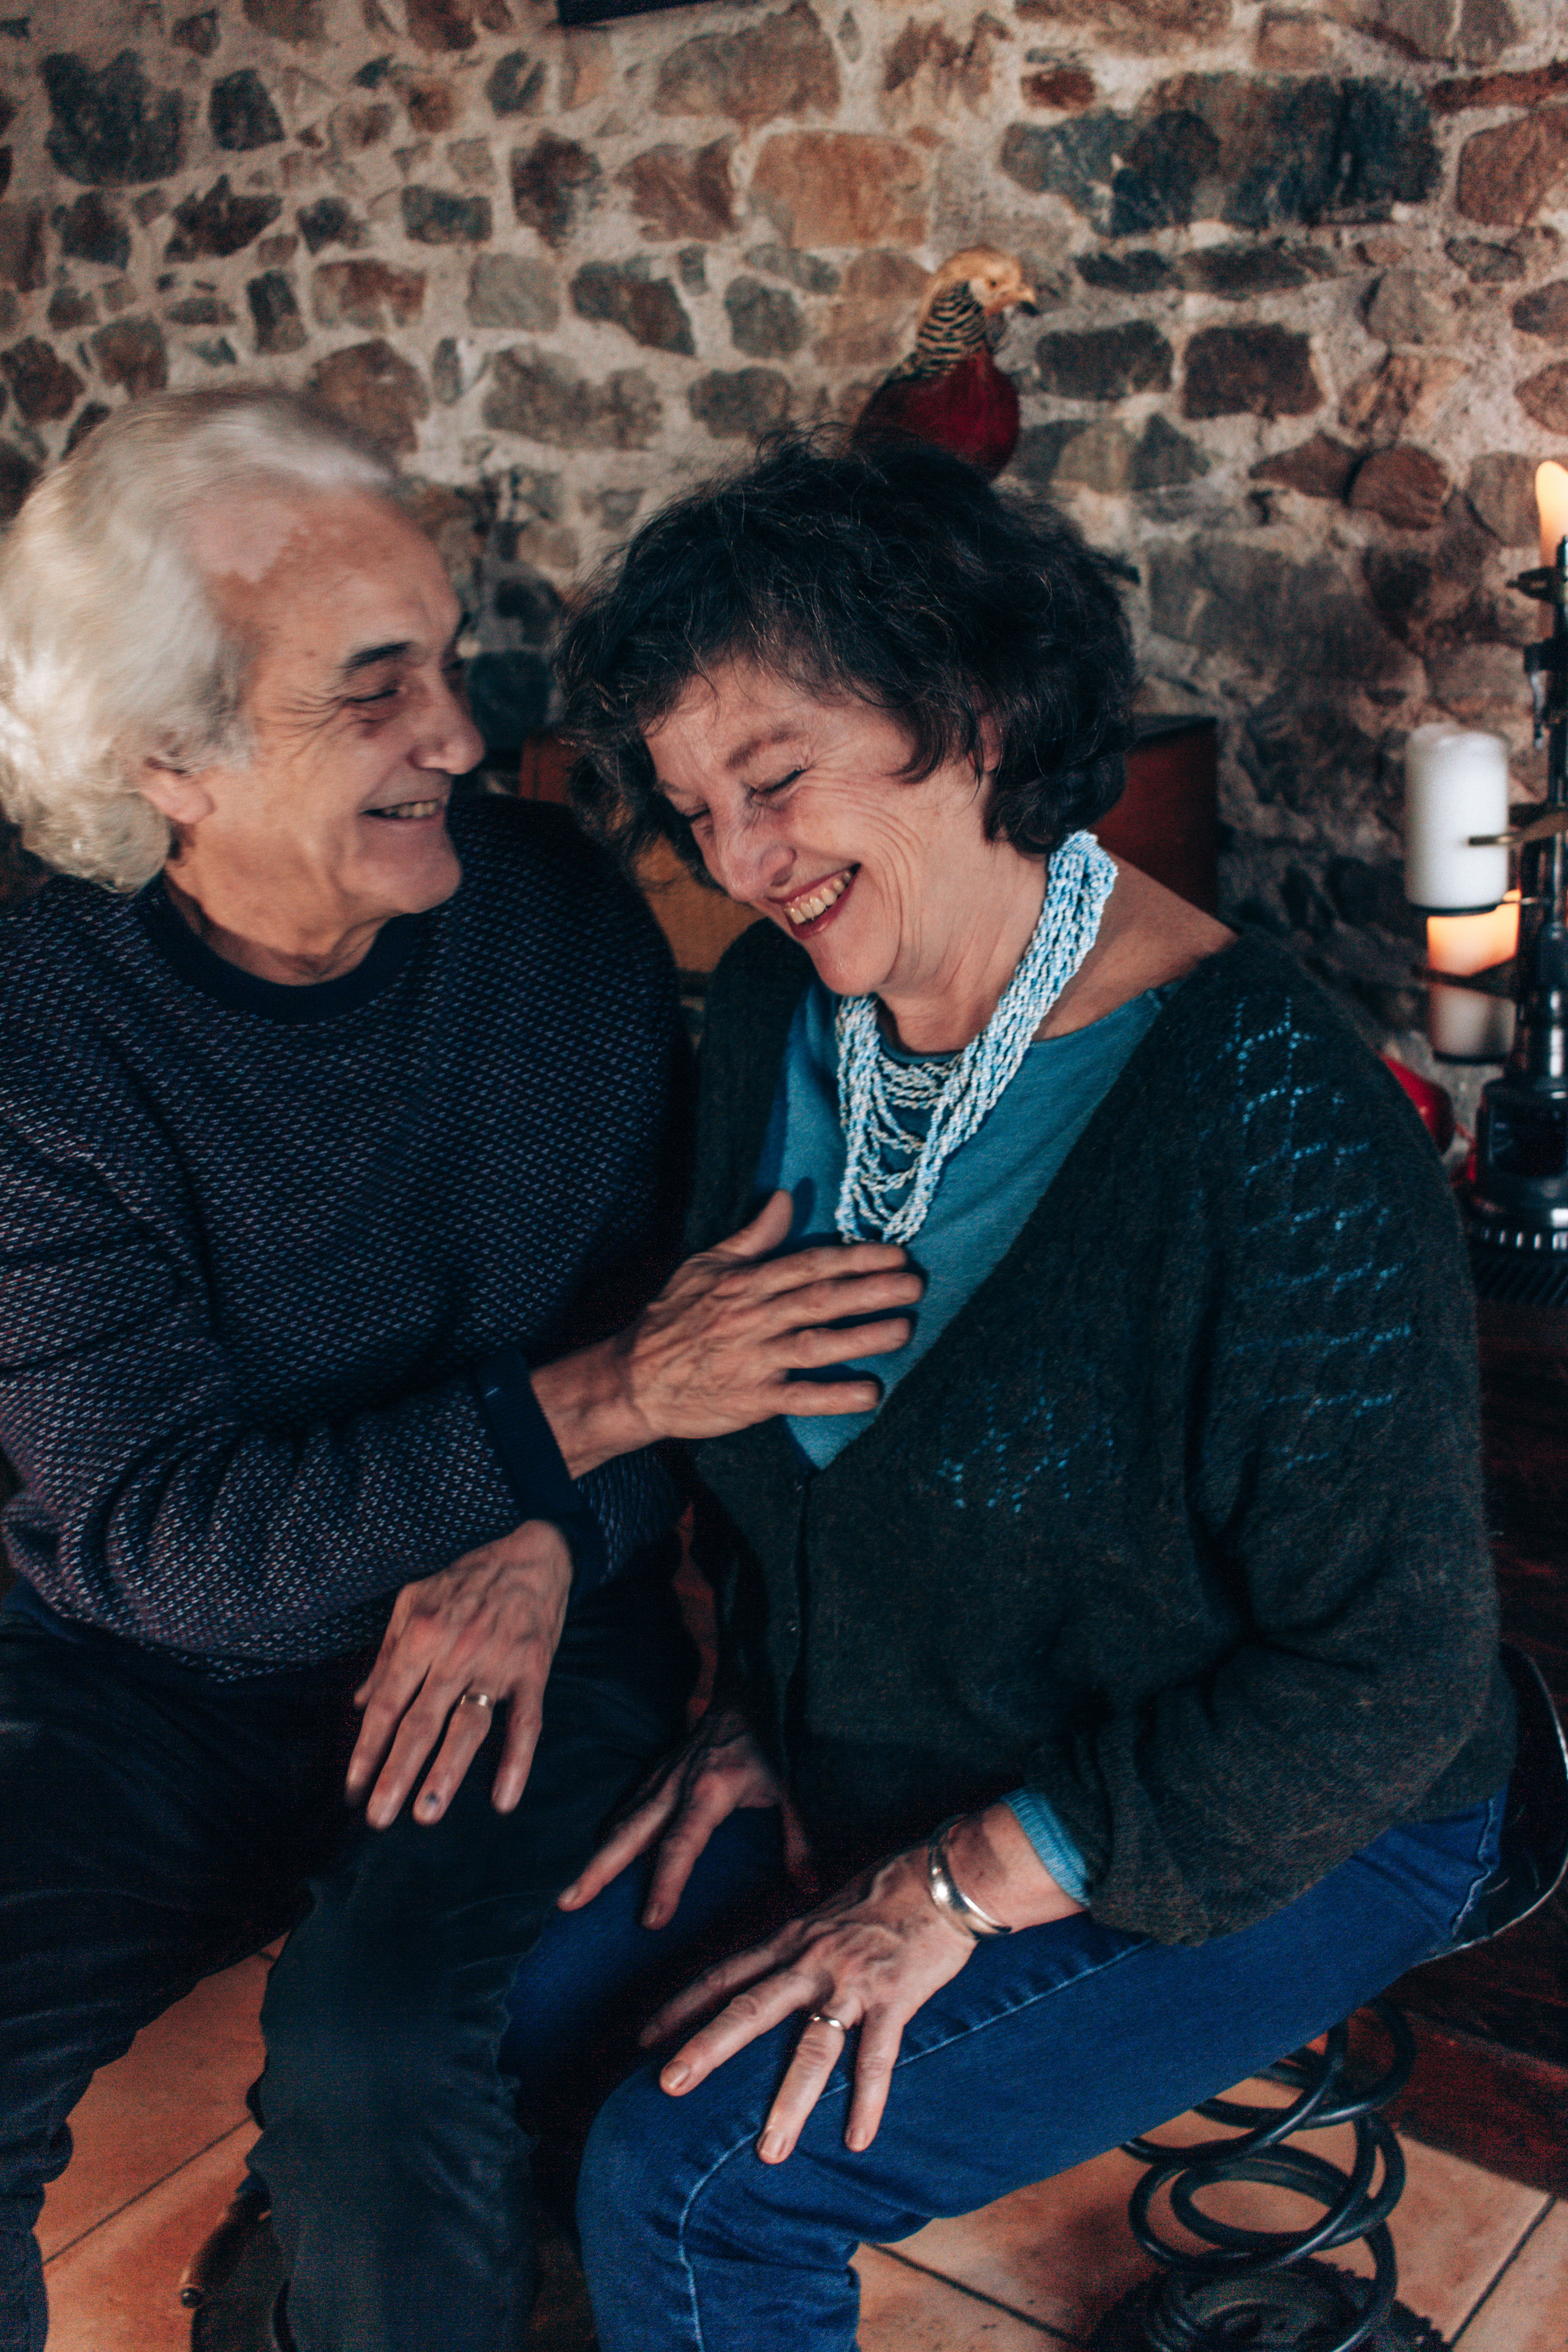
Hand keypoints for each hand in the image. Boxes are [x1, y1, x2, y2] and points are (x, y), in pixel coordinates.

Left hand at [345, 1519, 571, 1829]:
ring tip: (425, 1814)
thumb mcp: (414, 1602)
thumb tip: (361, 1704)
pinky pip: (525, 1722)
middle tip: (377, 1818)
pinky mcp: (533, 1671)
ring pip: (467, 1727)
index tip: (353, 1788)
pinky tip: (503, 1798)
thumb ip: (387, 1655)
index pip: (387, 1703)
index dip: (367, 1749)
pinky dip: (515, 1760)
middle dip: (395, 1774)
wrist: (532, 1555)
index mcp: (421, 1635)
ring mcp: (496, 1663)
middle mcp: (455, 1652)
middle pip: (420, 1723)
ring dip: (445, 1773)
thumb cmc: (467, 1580)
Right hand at [558, 1705, 814, 1928]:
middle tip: (567, 1903)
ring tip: (570, 1892)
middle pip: (630, 1834)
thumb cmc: (772, 1739)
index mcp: (709, 1792)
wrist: (749, 1688)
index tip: (651, 1921)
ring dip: (596, 1855)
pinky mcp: (658, 1771)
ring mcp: (662, 1777)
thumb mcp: (794, 1785)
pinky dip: (610, 1830)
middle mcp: (676, 1787)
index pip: (681, 1845)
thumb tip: (808, 1887)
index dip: (666, 1884)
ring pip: (622, 1820)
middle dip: (598, 1870)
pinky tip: (599, 1852)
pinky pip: (628, 1804)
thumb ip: (799, 1837)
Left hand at [642, 1846, 976, 2161]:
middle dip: (706, 2047)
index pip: (724, 1975)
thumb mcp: (826, 1909)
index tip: (643, 2038)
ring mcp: (853, 1983)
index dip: (681, 2006)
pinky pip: (878, 2058)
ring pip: (813, 2048)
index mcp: (791, 1940)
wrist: (945, 1876)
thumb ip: (796, 1942)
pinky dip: (868, 2101)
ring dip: (790, 2101)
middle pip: (749, 2008)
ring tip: (769, 2151)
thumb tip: (770, 1965)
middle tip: (667, 2085)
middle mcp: (812, 1962)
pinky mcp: (896, 1999)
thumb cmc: (886, 1889)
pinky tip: (857, 2140)